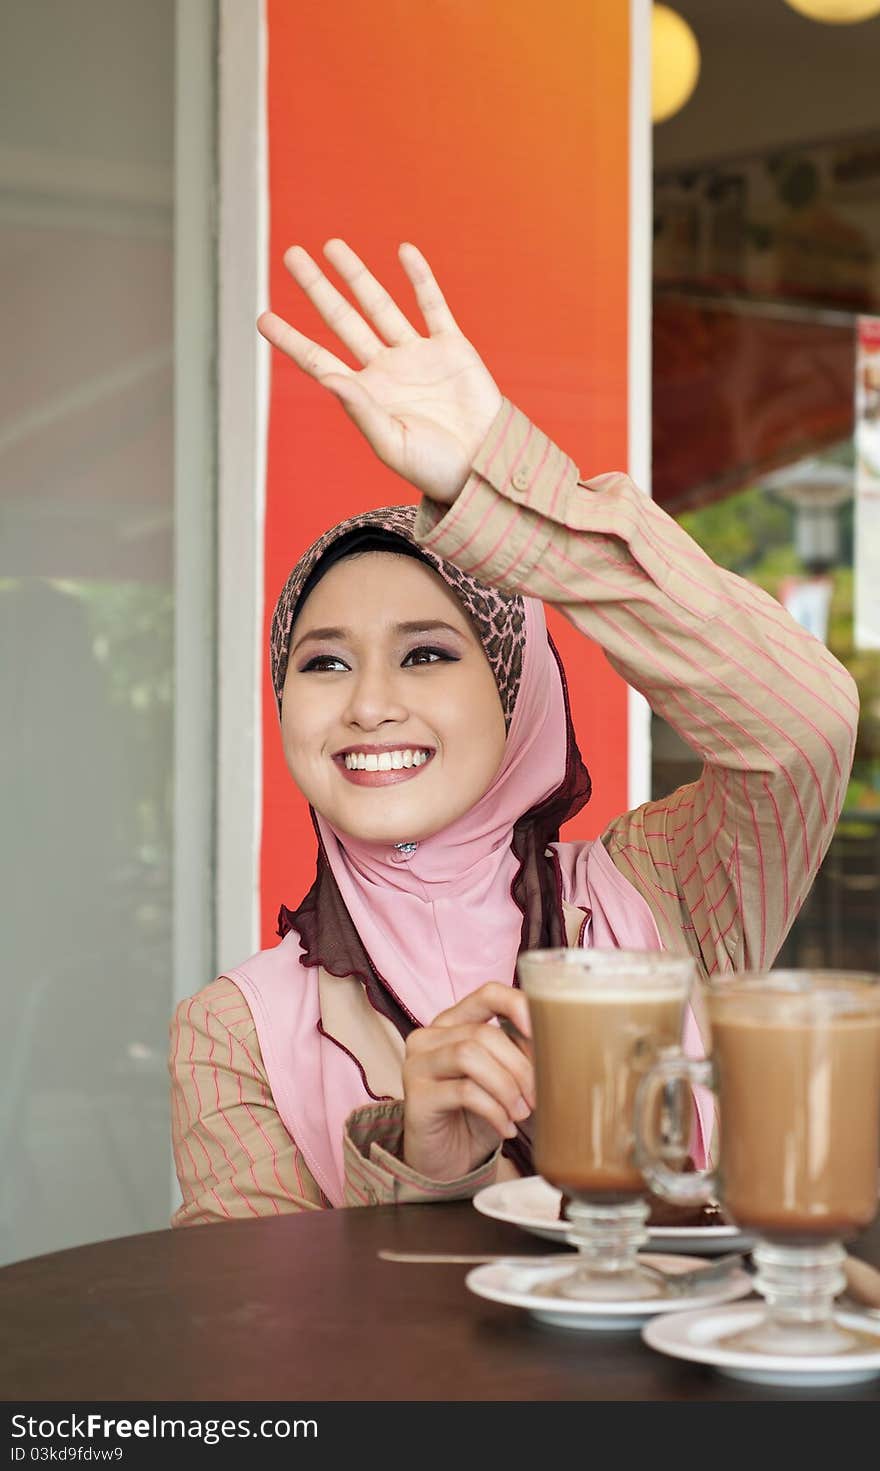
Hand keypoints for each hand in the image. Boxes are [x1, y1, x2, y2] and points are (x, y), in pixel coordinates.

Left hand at [257, 239, 502, 504]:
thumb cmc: (436, 469)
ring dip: (357, 275)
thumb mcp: (392, 444)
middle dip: (318, 287)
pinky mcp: (452, 348)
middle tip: (292, 255)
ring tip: (332, 246)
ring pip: (380, 305)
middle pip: (343, 319)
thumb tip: (325, 376)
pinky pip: (433, 305)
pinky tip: (404, 251)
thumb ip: (360, 409)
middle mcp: (387, 370)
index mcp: (366, 395)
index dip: (291, 338)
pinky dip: (420, 278)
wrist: (485, 468)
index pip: (319, 358)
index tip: (263, 317)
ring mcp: (418, 355)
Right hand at [402, 982, 534, 1182]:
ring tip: (522, 1113)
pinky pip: (463, 1091)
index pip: (488, 994)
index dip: (518, 1006)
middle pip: (484, 1033)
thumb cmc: (477, 1115)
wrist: (446, 1161)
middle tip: (538, 1098)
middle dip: (520, 1067)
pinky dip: (494, 1110)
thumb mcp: (504, 1079)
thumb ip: (521, 1055)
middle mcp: (430, 1036)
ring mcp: (417, 1064)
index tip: (542, 1033)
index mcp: (454, 1022)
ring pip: (470, 1056)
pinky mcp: (416, 1096)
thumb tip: (557, 1044)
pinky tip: (505, 1128)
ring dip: (506, 1087)